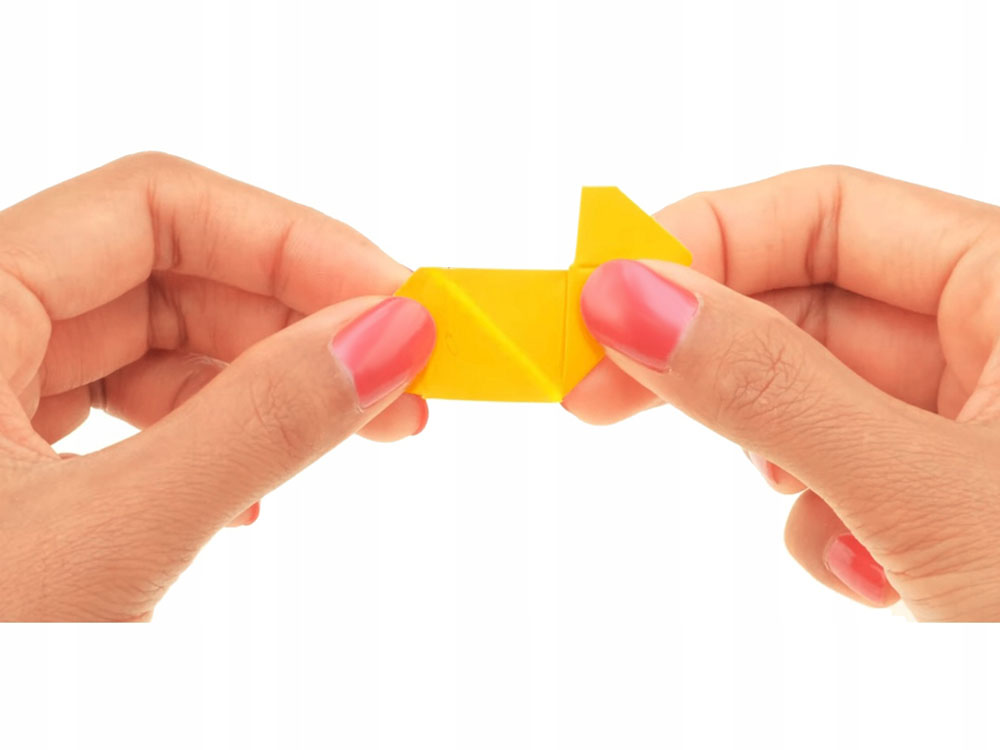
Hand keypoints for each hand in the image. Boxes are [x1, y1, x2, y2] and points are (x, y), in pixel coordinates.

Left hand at [0, 153, 434, 620]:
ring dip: (267, 378)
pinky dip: (212, 433)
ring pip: (158, 341)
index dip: (293, 241)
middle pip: (170, 270)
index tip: (398, 300)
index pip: (157, 207)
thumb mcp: (109, 541)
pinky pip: (134, 411)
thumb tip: (388, 338)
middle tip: (402, 374)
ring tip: (346, 431)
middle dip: (300, 318)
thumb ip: (258, 426)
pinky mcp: (14, 459)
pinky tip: (251, 487)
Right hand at [564, 166, 999, 620]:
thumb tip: (626, 300)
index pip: (819, 213)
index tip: (597, 302)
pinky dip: (823, 522)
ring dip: (781, 462)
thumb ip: (768, 390)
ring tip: (842, 539)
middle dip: (705, 356)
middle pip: (796, 302)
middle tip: (592, 395)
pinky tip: (872, 571)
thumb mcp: (924, 492)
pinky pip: (832, 468)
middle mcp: (984, 334)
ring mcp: (955, 415)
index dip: (698, 244)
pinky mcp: (933, 483)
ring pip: (804, 396)